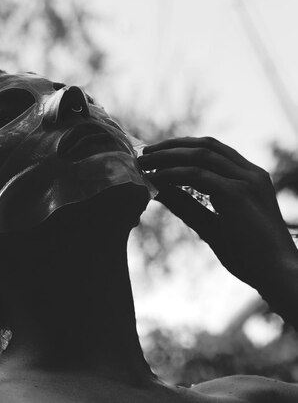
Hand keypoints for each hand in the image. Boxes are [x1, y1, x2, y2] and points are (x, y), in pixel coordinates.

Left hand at [138, 136, 297, 287]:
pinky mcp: (238, 194)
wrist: (277, 275)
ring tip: (144, 163)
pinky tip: (155, 179)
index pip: (214, 150)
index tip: (157, 154)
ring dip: (168, 156)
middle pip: (206, 145)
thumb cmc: (249, 255)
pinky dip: (173, 174)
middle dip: (171, 146)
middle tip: (144, 154)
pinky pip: (198, 175)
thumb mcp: (210, 225)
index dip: (183, 147)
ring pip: (200, 155)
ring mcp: (246, 181)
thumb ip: (187, 206)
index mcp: (251, 178)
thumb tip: (159, 191)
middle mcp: (251, 173)